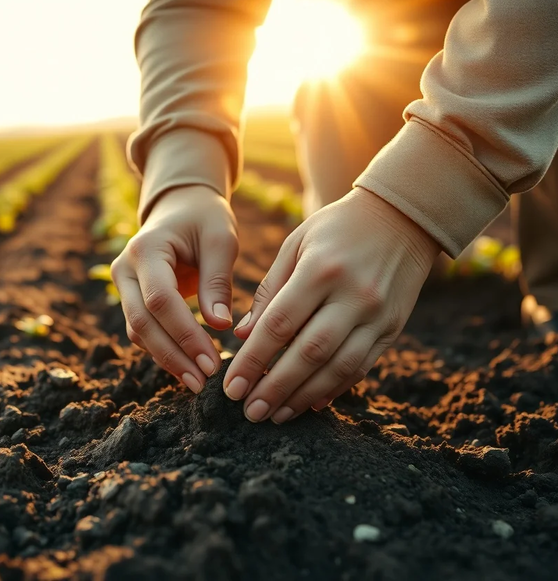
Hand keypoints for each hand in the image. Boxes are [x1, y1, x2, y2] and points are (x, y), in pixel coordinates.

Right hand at [111, 185, 238, 392]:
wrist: (180, 206)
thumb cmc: (204, 219)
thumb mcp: (220, 240)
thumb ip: (218, 282)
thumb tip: (220, 326)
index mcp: (145, 249)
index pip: (160, 300)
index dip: (185, 334)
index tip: (212, 361)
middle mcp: (124, 269)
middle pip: (141, 322)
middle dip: (173, 355)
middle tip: (204, 382)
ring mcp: (122, 285)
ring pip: (138, 332)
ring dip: (167, 359)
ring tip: (199, 382)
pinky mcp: (130, 299)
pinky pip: (143, 331)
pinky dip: (164, 351)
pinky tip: (188, 368)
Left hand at [224, 187, 439, 422]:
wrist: (402, 218)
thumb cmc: (335, 229)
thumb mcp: (296, 245)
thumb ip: (269, 290)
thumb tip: (244, 336)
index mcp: (320, 270)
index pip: (279, 325)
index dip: (252, 360)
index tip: (231, 386)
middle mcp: (352, 296)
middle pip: (308, 353)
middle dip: (275, 387)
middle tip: (249, 411)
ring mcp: (377, 315)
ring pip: (338, 368)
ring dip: (303, 397)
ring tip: (275, 415)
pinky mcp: (393, 328)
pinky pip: (362, 366)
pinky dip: (335, 388)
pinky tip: (310, 403)